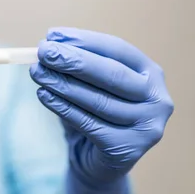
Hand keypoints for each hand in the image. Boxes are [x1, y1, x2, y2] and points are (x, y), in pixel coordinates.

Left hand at [29, 27, 173, 185]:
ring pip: (98, 100)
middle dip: (73, 60)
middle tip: (43, 52)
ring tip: (37, 72)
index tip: (53, 35)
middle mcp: (157, 99)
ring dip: (63, 84)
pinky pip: (89, 123)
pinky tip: (43, 94)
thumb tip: (51, 42)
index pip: (117, 49)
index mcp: (150, 73)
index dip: (84, 40)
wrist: (96, 158)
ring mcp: (146, 126)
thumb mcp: (89, 82)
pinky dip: (63, 107)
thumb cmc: (93, 110)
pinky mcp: (127, 149)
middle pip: (111, 74)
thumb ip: (76, 62)